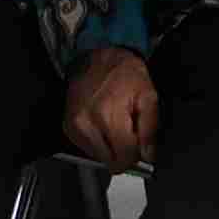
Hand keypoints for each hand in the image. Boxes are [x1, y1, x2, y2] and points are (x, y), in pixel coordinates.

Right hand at [60, 49, 156, 169]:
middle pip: (110, 162)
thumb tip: (148, 155)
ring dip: (111, 147)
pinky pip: (88, 148)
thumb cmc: (124, 73)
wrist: (97, 57)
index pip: (124, 158)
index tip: (141, 145)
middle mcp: (86, 124)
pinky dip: (99, 141)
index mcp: (108, 116)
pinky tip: (104, 123)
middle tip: (129, 133)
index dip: (137, 155)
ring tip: (116, 124)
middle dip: (123, 152)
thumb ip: (150, 128)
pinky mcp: (68, 128)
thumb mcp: (148, 95)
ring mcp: (74, 127)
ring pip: (99, 157)